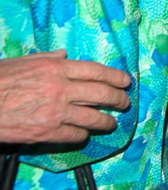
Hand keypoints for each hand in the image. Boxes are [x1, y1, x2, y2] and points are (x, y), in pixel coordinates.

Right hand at [0, 51, 130, 142]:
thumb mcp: (21, 62)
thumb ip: (46, 58)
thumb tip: (65, 54)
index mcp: (54, 67)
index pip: (96, 70)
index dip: (116, 77)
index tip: (125, 82)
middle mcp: (60, 88)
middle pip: (102, 94)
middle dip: (119, 100)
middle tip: (124, 103)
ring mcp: (55, 112)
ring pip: (95, 118)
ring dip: (107, 121)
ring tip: (110, 123)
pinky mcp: (47, 132)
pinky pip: (76, 135)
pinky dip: (82, 134)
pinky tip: (83, 133)